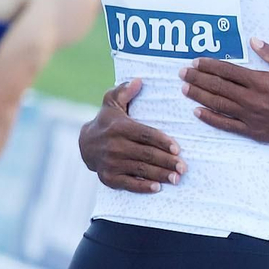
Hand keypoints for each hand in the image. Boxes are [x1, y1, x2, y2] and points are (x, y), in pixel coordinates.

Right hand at [78, 79, 184, 193]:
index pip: (145, 135)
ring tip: (176, 178)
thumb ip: (124, 91)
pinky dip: (143, 187)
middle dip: (167, 161)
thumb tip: (138, 81)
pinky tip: (157, 187)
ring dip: (160, 175)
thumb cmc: (106, 122)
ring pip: (141, 170)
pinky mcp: (108, 177)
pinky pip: (128, 184)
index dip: (162, 142)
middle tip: (183, 167)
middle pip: (146, 154)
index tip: (177, 149)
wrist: (85, 145)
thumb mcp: (111, 103)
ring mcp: (111, 163)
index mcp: (119, 127)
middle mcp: (115, 146)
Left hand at [181, 38, 268, 146]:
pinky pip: (227, 125)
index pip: (228, 71)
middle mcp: (254, 99)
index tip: (196, 62)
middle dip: (198, 79)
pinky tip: (198, 112)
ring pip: (219, 105)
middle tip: (182, 73)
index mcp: (263, 81)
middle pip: (219, 87)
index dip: (210, 66)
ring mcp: (253, 117)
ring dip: (200, 95)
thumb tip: (254, 41)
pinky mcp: (255, 132)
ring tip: (185, 89)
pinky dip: (211, 118)